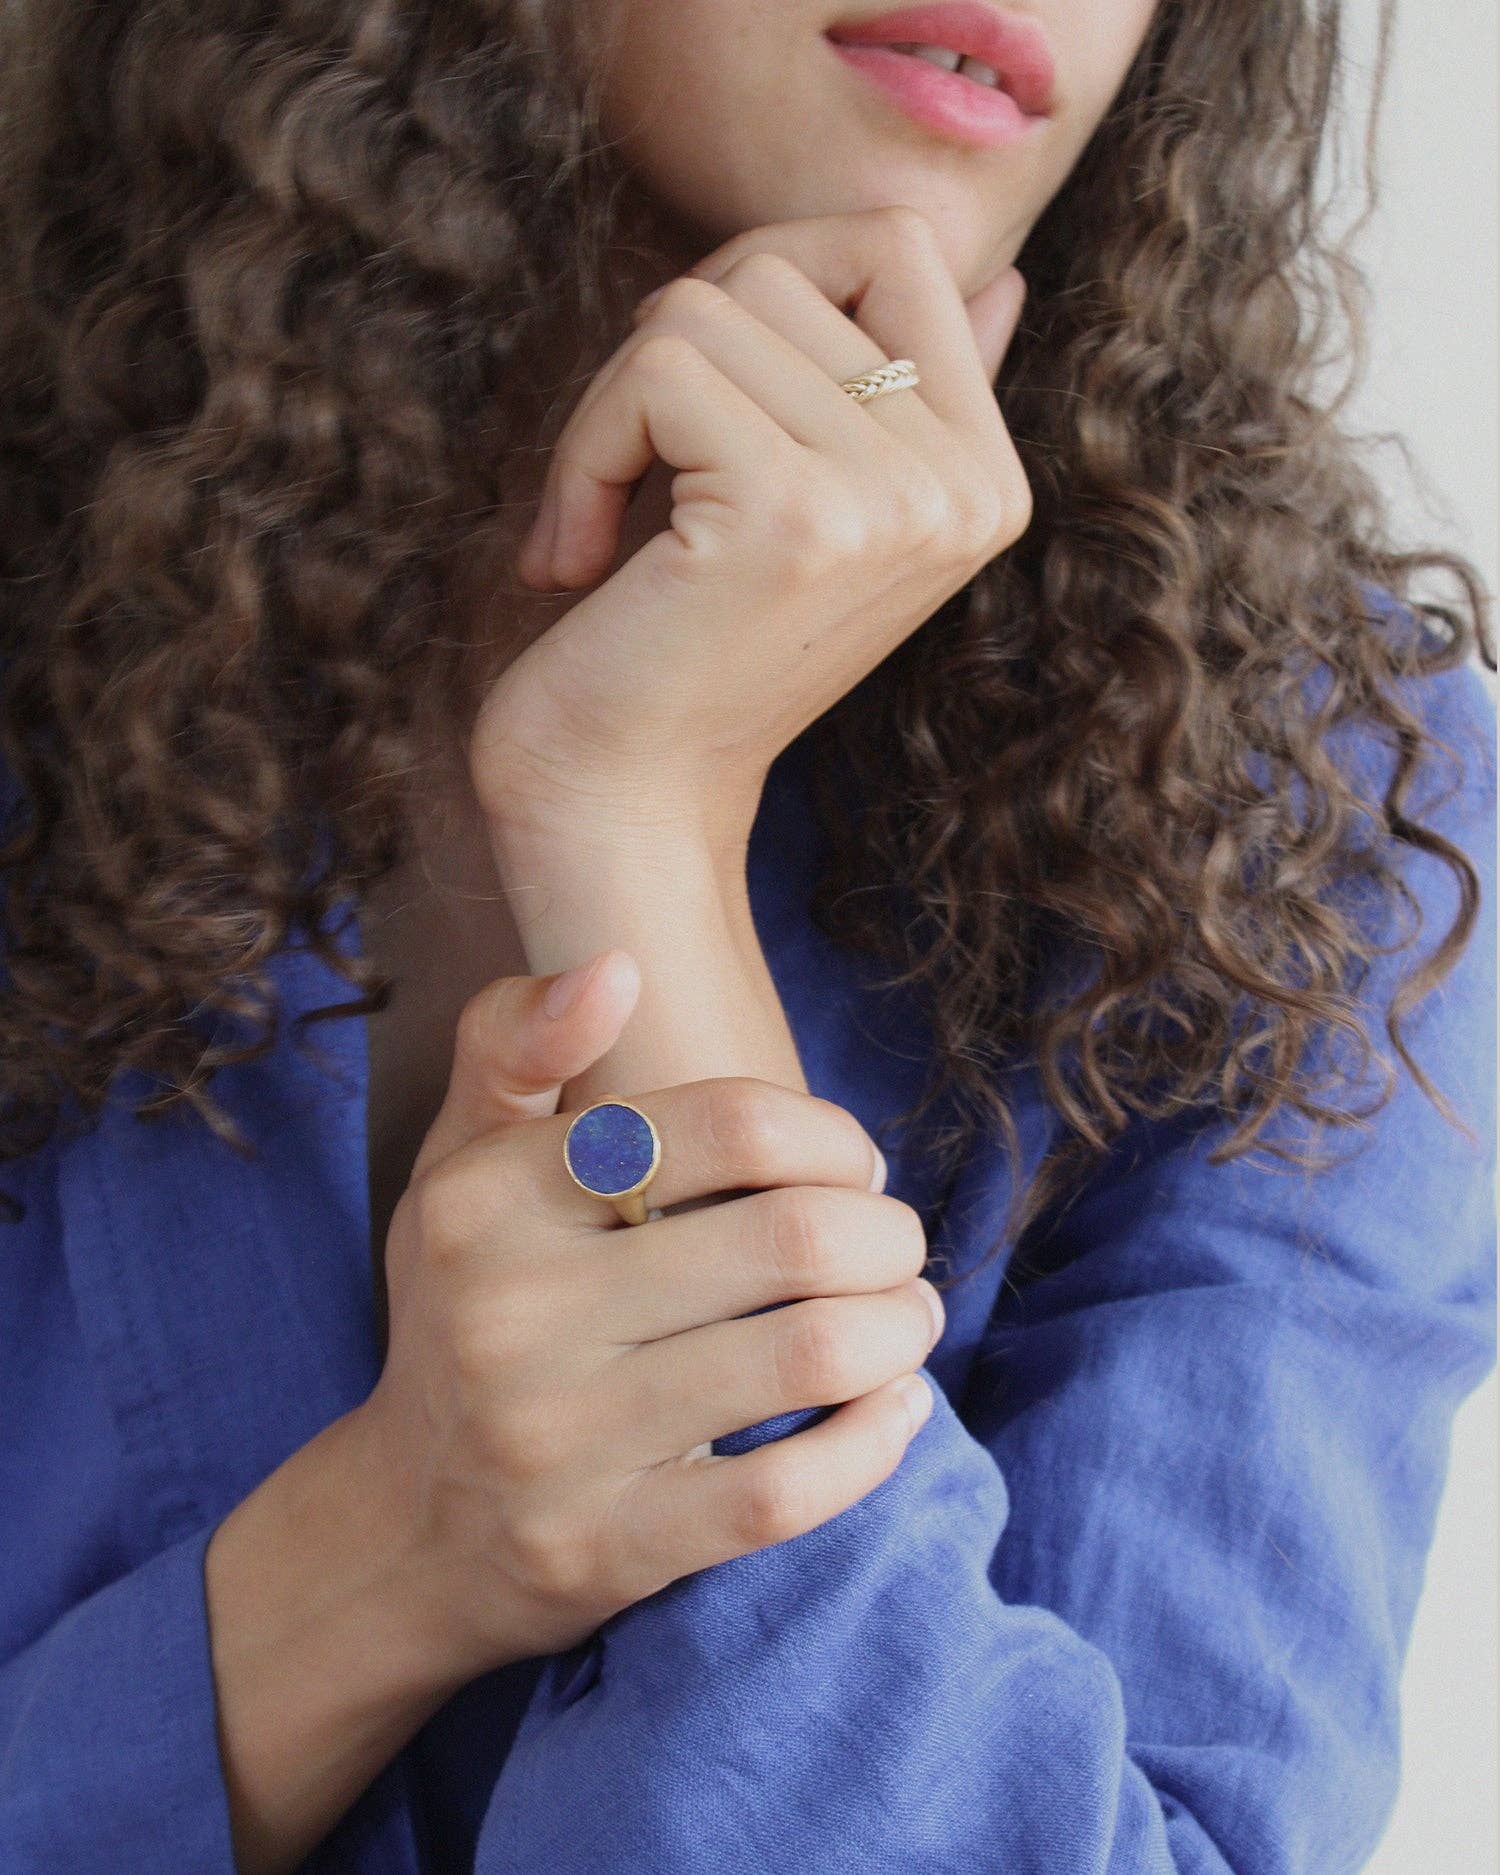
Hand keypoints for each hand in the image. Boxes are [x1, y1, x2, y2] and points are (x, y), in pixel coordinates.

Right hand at [354, 948, 942, 1678]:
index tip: (852, 1165)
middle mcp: (514, 1312)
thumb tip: (615, 963)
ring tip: (906, 1317)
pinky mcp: (609, 1549)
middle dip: (886, 1233)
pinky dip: (874, 1442)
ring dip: (901, 1327)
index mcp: (492, 1197)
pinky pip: (787, 1493)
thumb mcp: (459, 1168)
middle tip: (894, 1244)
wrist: (403, 1527)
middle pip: (793, 1235)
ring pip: (811, 1358)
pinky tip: (893, 1410)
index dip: (831, 1135)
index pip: (729, 1123)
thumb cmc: (466, 1312)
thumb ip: (514, 1045)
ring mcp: (560, 1441)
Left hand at [469, 204, 1028, 850]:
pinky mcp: (795, 513)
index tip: (695, 404)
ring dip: (609, 411)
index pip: (898, 246)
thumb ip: (905, 400)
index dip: (762, 283)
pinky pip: (656, 369)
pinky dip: (583, 451)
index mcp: (985, 479)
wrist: (628, 805)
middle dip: (667, 354)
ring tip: (599, 527)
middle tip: (631, 475)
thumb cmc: (694, 653)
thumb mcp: (819, 513)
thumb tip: (1009, 278)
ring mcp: (894, 498)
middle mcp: (965, 486)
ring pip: (705, 308)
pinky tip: (576, 558)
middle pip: (782, 269)